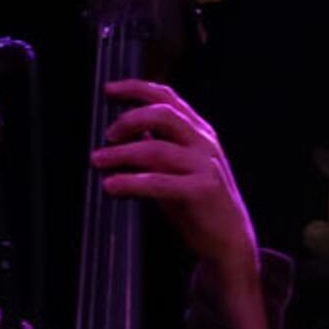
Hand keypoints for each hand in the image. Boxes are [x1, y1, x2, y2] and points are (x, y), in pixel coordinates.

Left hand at [92, 79, 263, 320]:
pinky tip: (112, 186)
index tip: (108, 90)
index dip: (136, 88)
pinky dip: (131, 183)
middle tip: (106, 136)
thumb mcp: (178, 165)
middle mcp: (204, 143)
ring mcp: (205, 166)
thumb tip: (122, 129)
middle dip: (128, 120)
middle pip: (162, 113)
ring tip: (99, 161)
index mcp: (199, 132)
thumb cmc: (198, 202)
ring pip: (156, 148)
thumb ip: (157, 144)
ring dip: (121, 154)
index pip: (167, 97)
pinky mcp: (202, 191)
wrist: (229, 240)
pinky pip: (159, 182)